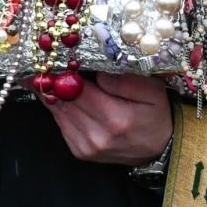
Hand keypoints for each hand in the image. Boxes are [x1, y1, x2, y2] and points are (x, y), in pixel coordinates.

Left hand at [41, 73, 172, 165]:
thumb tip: (97, 72)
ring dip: (52, 92)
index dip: (62, 71)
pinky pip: (60, 122)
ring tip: (50, 73)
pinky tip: (65, 94)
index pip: (75, 89)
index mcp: (114, 119)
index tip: (54, 55)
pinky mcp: (79, 151)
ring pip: (56, 110)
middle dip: (52, 79)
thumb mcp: (153, 91)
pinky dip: (60, 106)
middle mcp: (96, 136)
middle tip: (46, 60)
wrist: (160, 148)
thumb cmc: (156, 115)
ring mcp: (85, 147)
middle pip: (60, 100)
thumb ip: (125, 80)